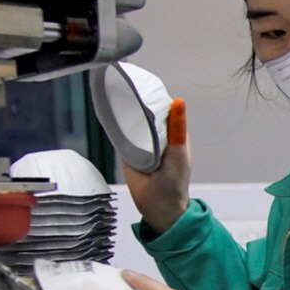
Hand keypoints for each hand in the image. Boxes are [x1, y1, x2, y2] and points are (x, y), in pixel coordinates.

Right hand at [124, 97, 191, 234]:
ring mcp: (142, 142)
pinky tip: (110, 114)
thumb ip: (177, 128)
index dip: (155, 97)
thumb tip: (179, 101)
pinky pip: (121, 135)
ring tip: (116, 96)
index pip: (164, 109)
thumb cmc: (174, 180)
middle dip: (138, 103)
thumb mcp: (178, 152)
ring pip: (133, 122)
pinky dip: (117, 126)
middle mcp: (158, 135)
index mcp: (173, 133)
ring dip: (126, 113)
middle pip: (146, 113)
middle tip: (126, 87)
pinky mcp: (127, 150)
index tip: (144, 84)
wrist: (158, 205)